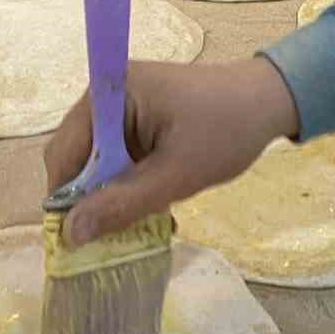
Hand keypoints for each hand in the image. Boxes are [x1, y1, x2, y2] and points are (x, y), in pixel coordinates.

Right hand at [43, 58, 301, 245]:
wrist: (269, 101)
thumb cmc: (227, 132)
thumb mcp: (176, 176)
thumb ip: (122, 204)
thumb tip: (69, 234)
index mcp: (110, 94)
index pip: (64, 153)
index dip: (65, 198)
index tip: (78, 240)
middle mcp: (106, 93)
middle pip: (74, 156)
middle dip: (89, 196)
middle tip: (113, 233)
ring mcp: (120, 103)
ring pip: (94, 159)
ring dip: (110, 191)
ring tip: (138, 218)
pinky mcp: (135, 115)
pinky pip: (114, 153)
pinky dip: (126, 178)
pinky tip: (149, 198)